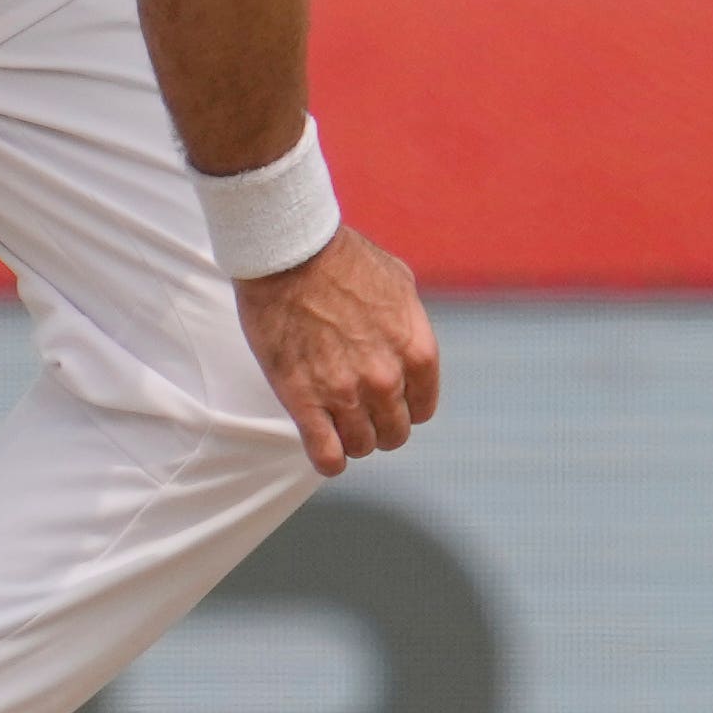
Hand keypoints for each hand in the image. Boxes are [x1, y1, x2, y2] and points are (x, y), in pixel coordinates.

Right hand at [235, 226, 439, 476]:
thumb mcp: (399, 282)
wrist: (289, 252)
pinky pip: (326, 456)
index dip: (405, 406)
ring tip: (337, 424)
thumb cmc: (342, 258)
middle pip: (394, 433)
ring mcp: (345, 393)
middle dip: (379, 424)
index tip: (387, 400)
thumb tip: (407, 339)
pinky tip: (324, 450)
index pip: (423, 408)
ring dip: (352, 439)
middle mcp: (387, 379)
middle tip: (359, 410)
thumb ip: (409, 321)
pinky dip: (329, 460)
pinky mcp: (304, 402)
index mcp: (417, 351)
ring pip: (361, 446)